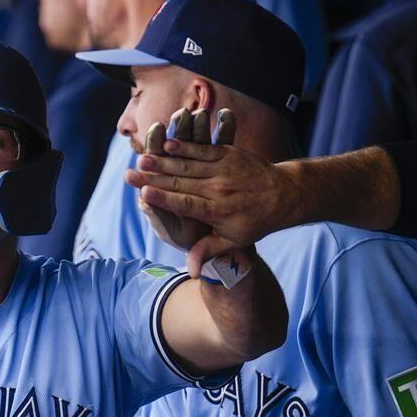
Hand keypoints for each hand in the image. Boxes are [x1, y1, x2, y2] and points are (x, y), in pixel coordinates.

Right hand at [125, 109, 293, 249]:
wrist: (285, 194)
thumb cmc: (255, 221)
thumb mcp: (235, 241)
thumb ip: (210, 252)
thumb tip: (191, 273)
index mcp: (218, 211)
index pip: (187, 205)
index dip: (165, 200)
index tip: (144, 195)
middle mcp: (220, 189)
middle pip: (181, 183)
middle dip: (154, 179)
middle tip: (131, 174)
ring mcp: (224, 169)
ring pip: (189, 164)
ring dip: (164, 161)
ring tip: (143, 158)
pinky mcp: (229, 154)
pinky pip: (204, 149)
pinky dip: (185, 146)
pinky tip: (167, 143)